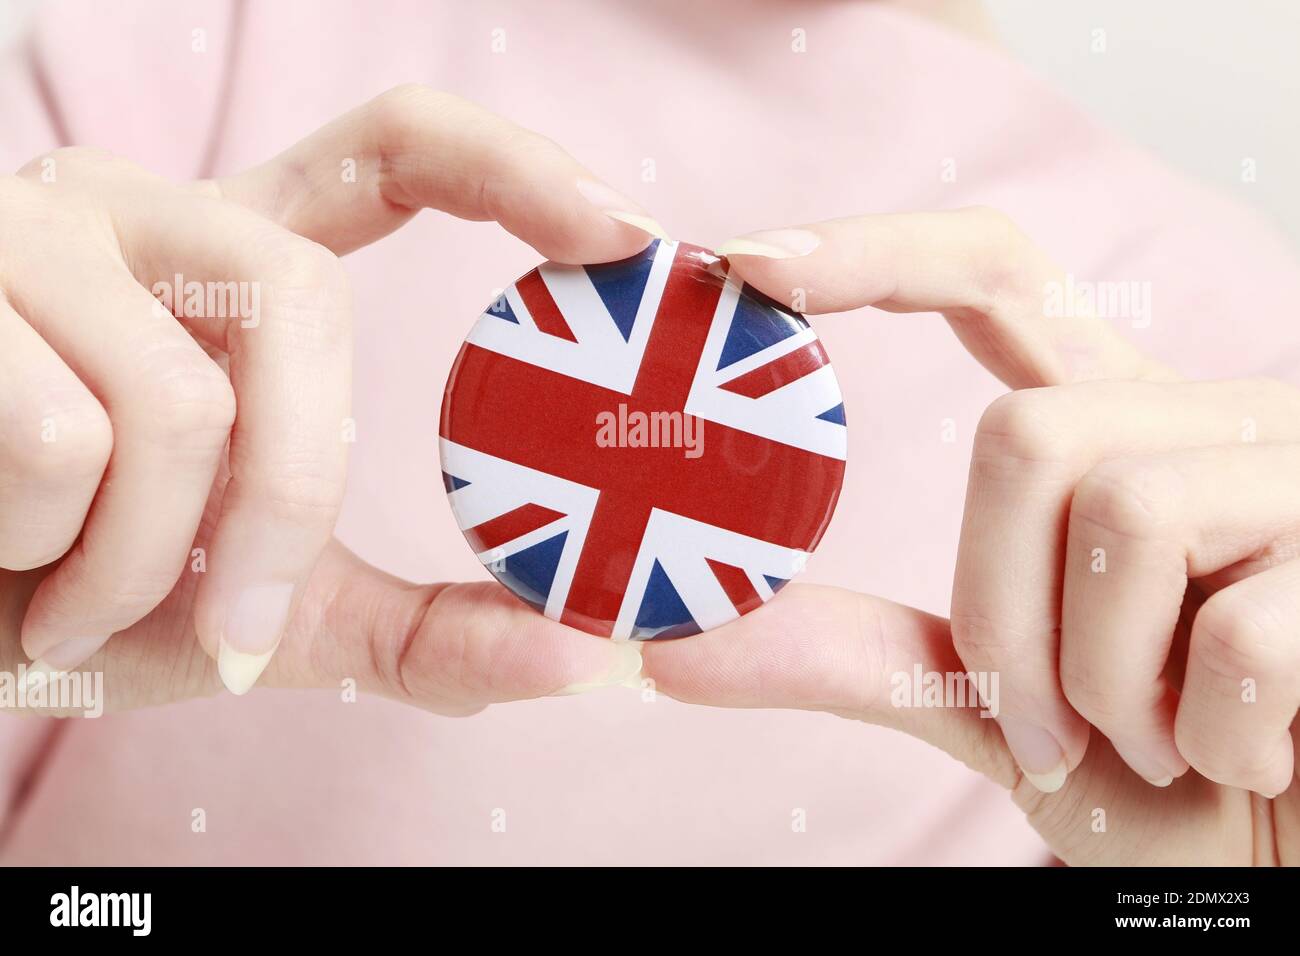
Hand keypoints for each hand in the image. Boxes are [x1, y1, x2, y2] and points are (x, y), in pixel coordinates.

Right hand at [1, 86, 653, 708]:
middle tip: (236, 614)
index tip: (621, 231)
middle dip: (289, 490)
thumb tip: (591, 661)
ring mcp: (32, 236)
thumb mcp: (274, 606)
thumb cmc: (90, 598)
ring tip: (64, 592)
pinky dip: (42, 556)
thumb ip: (425, 630)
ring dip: (131, 558)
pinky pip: (53, 441)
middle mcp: (143, 216)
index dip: (512, 167)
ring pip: (171, 400)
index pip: (393, 152)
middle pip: (302, 300)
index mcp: (237, 267)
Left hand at [642, 208, 1298, 864]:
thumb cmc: (1151, 775)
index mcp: (1115, 428)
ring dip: (1101, 684)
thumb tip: (669, 645)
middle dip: (1001, 611)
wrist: (1287, 864)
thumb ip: (858, 655)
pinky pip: (1235, 637)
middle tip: (1047, 718)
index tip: (751, 261)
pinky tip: (1244, 755)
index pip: (996, 278)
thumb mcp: (994, 706)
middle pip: (1026, 434)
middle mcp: (1207, 423)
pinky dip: (1207, 736)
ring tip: (1160, 739)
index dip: (876, 255)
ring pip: (1123, 515)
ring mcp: (1296, 479)